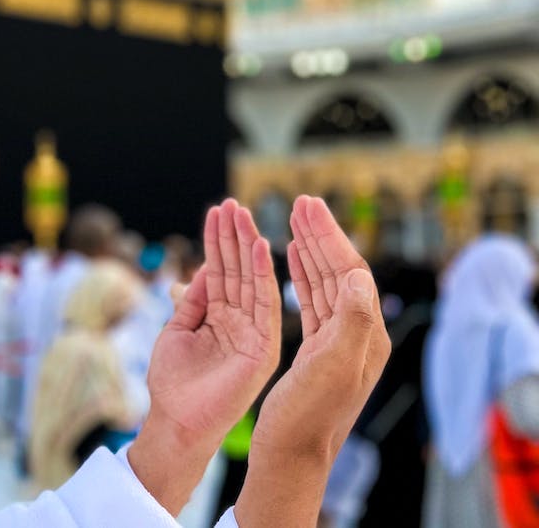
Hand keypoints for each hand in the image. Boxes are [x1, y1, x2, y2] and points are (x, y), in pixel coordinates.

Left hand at [129, 199, 280, 513]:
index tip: (218, 210)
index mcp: (220, 317)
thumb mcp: (177, 332)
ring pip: (252, 281)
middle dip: (233, 236)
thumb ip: (192, 302)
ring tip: (242, 214)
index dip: (218, 242)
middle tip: (231, 203)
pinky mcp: (264, 346)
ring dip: (247, 246)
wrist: (177, 420)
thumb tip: (200, 271)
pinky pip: (266, 304)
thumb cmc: (173, 382)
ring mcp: (254, 332)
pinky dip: (263, 275)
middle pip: (238, 270)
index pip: (222, 271)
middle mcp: (240, 321)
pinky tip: (260, 246)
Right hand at [237, 196, 389, 526]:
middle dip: (320, 234)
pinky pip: (312, 301)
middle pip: (339, 270)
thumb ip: (350, 318)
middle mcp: (356, 334)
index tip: (307, 207)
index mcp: (364, 333)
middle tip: (302, 202)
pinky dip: (301, 275)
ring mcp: (337, 342)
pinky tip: (291, 262)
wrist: (293, 452)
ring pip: (324, 282)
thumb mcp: (333, 365)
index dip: (329, 236)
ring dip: (310, 249)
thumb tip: (355, 273)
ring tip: (294, 221)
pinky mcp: (317, 350)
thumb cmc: (309, 415)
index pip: (349, 270)